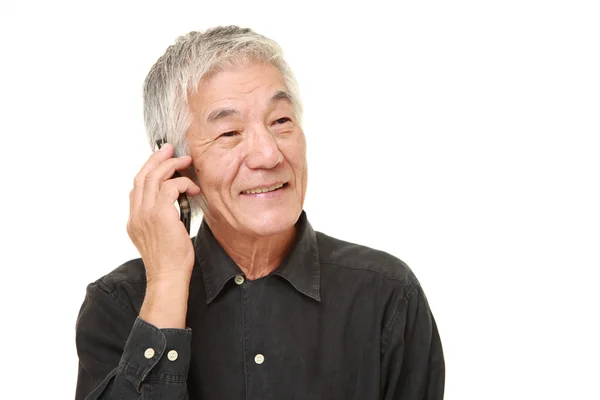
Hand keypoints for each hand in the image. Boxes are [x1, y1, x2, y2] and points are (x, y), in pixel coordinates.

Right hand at [126, 143, 200, 326]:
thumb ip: (160, 218)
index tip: (161, 160)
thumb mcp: (160, 235)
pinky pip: (170, 187)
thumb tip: (172, 202)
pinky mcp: (160, 214)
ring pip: (154, 177)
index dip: (148, 169)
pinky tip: (193, 188)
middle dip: (157, 159)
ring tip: (185, 162)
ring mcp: (145, 213)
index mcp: (134, 219)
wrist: (168, 277)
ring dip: (172, 166)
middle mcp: (136, 214)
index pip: (136, 186)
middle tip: (170, 149)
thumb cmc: (170, 260)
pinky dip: (183, 183)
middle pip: (142, 176)